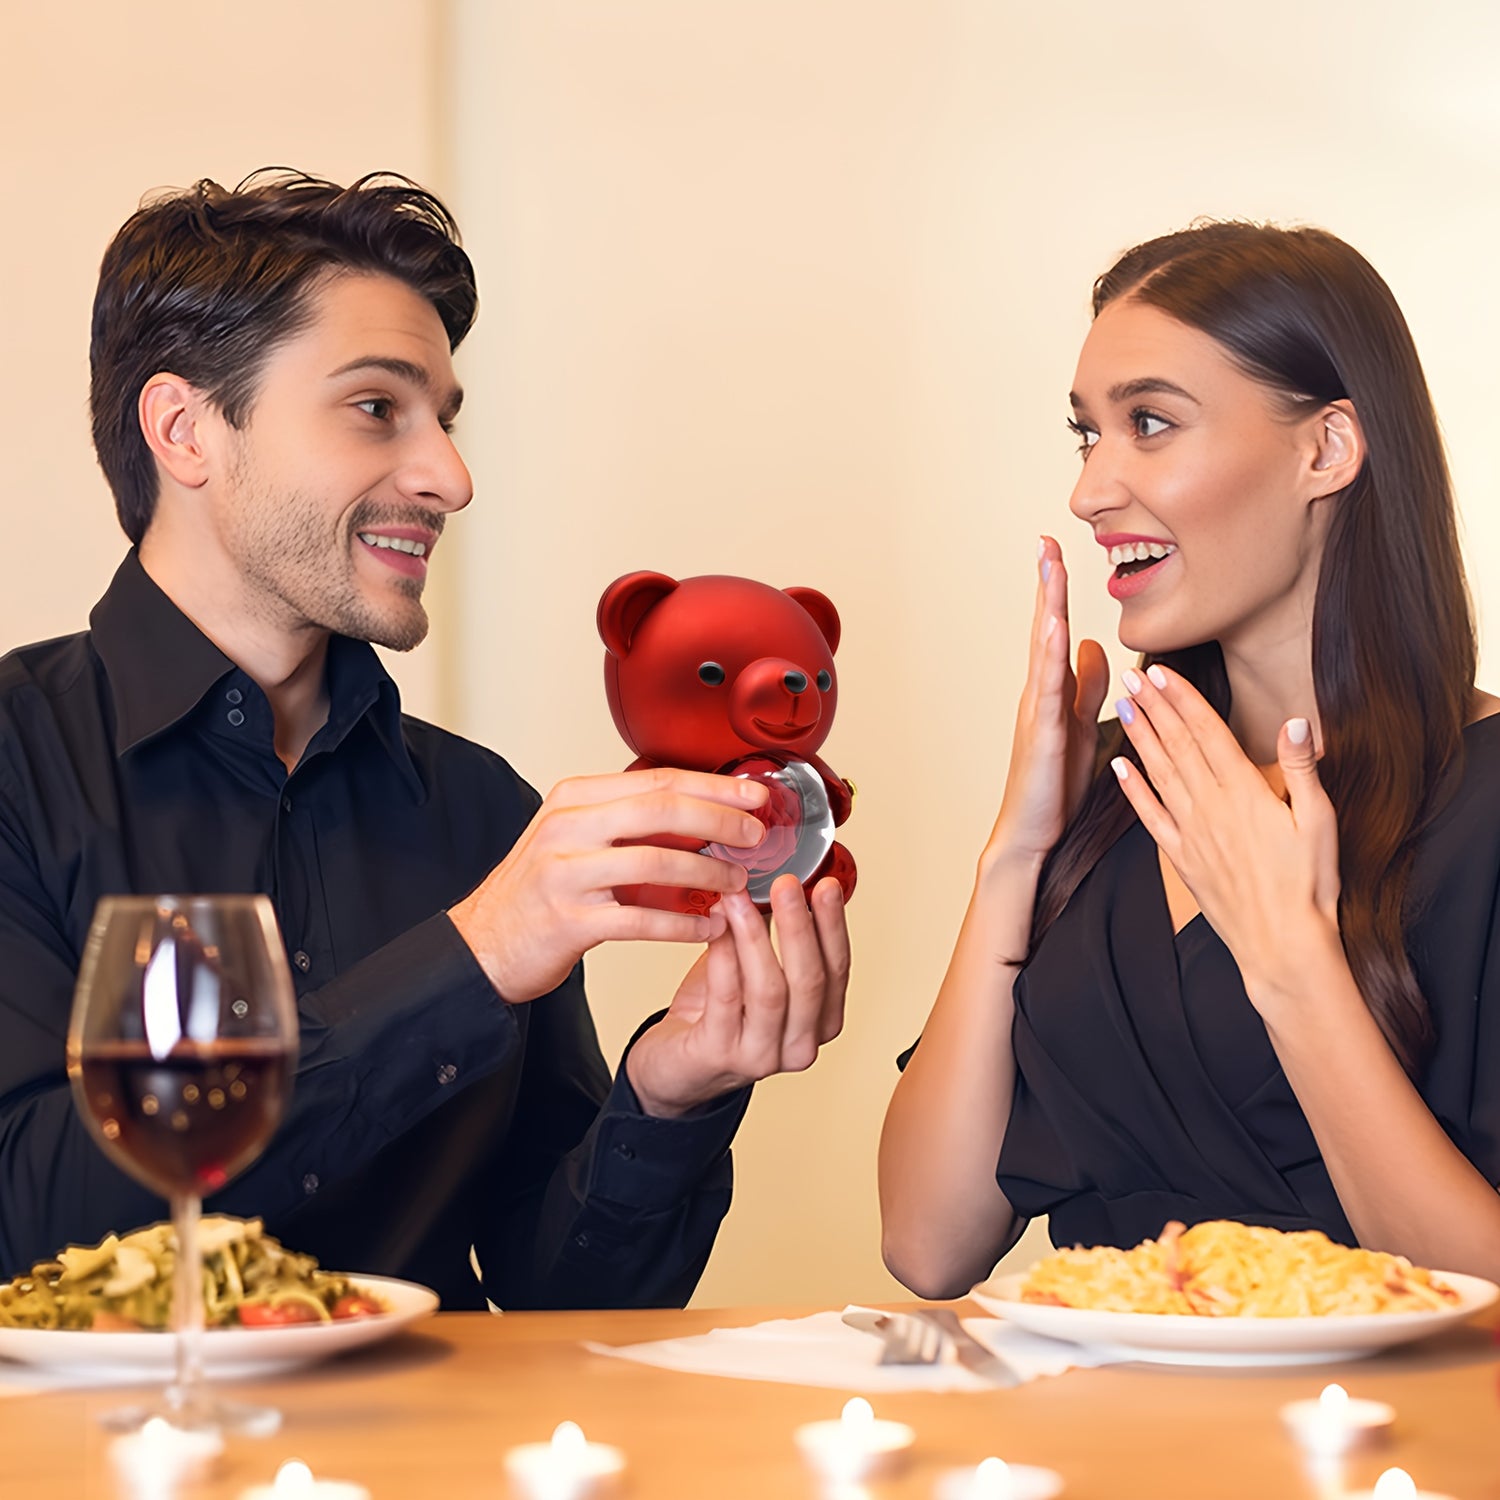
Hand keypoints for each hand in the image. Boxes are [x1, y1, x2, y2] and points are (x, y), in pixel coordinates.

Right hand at [449, 767, 770, 1001]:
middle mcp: (567, 828)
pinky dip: (684, 925)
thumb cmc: (537, 891)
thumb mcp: (572, 835)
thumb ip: (625, 819)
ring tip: (737, 884)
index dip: (713, 787)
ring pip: (656, 863)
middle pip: (661, 810)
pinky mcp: (569, 922)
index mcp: (574, 799)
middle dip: (719, 821)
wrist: (482, 945)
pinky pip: (642, 920)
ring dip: (708, 874)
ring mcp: (566, 874)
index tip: (753, 795)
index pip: (656, 780)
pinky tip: (709, 928)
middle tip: (755, 835)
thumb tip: (700, 810)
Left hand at [624, 875, 848, 1115]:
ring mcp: (761, 1056)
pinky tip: (715, 924)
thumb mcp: (756, 969)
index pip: (838, 970)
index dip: (833, 926)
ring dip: (755, 935)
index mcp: (820, 1022)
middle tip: (786, 883)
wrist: (676, 1063)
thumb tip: (780, 877)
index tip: (825, 885)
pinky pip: (725, 997)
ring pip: (769, 989)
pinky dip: (722, 954)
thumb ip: (774, 934)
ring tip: (739, 895)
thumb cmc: (718, 1012)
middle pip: (809, 980)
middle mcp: (799, 1045)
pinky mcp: (720, 1054)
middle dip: (799, 926)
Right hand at [990, 537, 1109, 861]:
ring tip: (1050, 570)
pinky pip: (1048, 689)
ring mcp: (1038, 712)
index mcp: (1053, 691)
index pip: (1057, 632)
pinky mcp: (1043, 735)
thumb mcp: (1081, 725)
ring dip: (1048, 608)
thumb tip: (1100, 647)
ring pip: (1044, 651)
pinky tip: (1055, 630)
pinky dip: (1050, 656)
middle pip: (1045, 629)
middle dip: (1048, 585)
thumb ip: (1090, 687)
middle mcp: (1040, 694)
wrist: (1032, 831)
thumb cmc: (1053, 783)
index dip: (1058, 592)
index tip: (1056, 552)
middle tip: (1046, 543)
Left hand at [1109, 664, 1342, 1007]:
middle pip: (1176, 745)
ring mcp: (1190, 833)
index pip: (1207, 732)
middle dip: (1152, 707)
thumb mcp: (1320, 822)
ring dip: (1138, 737)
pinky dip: (1132, 789)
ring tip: (1120, 707)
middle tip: (1129, 676)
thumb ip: (1304, 769)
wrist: (1282, 946)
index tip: (1161, 672)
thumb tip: (1297, 720)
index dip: (1182, 698)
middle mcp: (1210, 806)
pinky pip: (1149, 816)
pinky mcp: (1180, 858)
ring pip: (1158, 773)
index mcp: (1244, 792)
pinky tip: (1117, 766)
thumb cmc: (1310, 885)